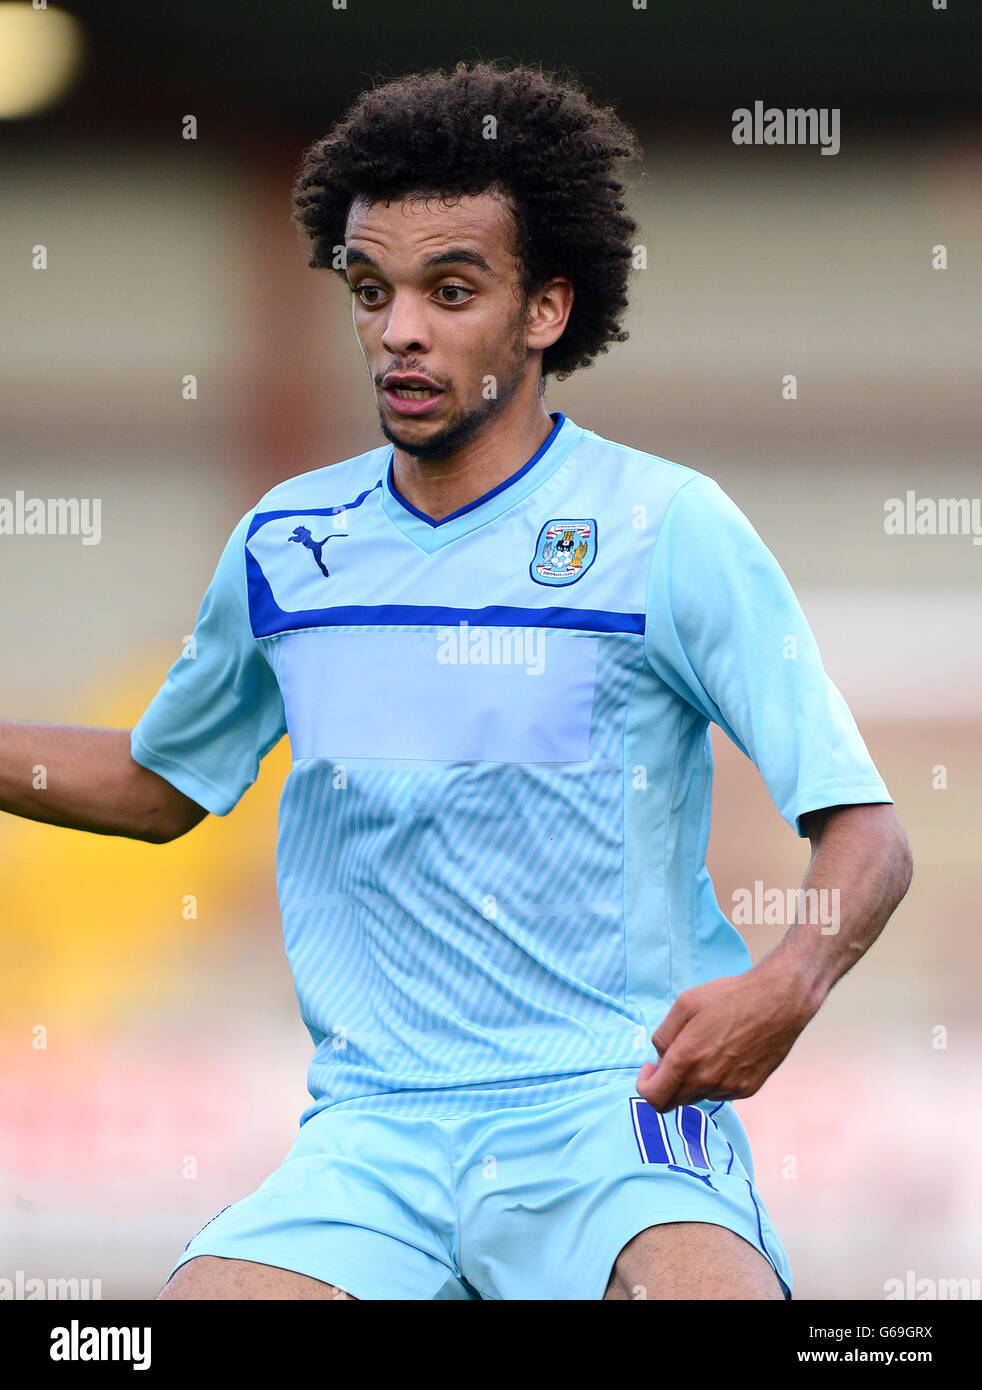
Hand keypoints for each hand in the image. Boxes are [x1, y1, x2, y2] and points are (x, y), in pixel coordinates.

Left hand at [635, 962, 818, 1112]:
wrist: (778, 1002)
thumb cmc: (730, 997)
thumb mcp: (685, 1003)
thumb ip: (663, 1034)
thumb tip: (659, 1057)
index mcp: (687, 1059)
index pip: (653, 1098)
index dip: (644, 1085)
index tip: (650, 1067)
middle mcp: (707, 1080)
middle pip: (674, 1102)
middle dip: (666, 1084)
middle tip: (673, 1057)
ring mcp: (730, 1088)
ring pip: (697, 1096)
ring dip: (691, 1081)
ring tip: (705, 1047)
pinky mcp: (748, 1089)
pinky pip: (720, 1093)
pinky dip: (713, 1080)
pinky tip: (724, 1054)